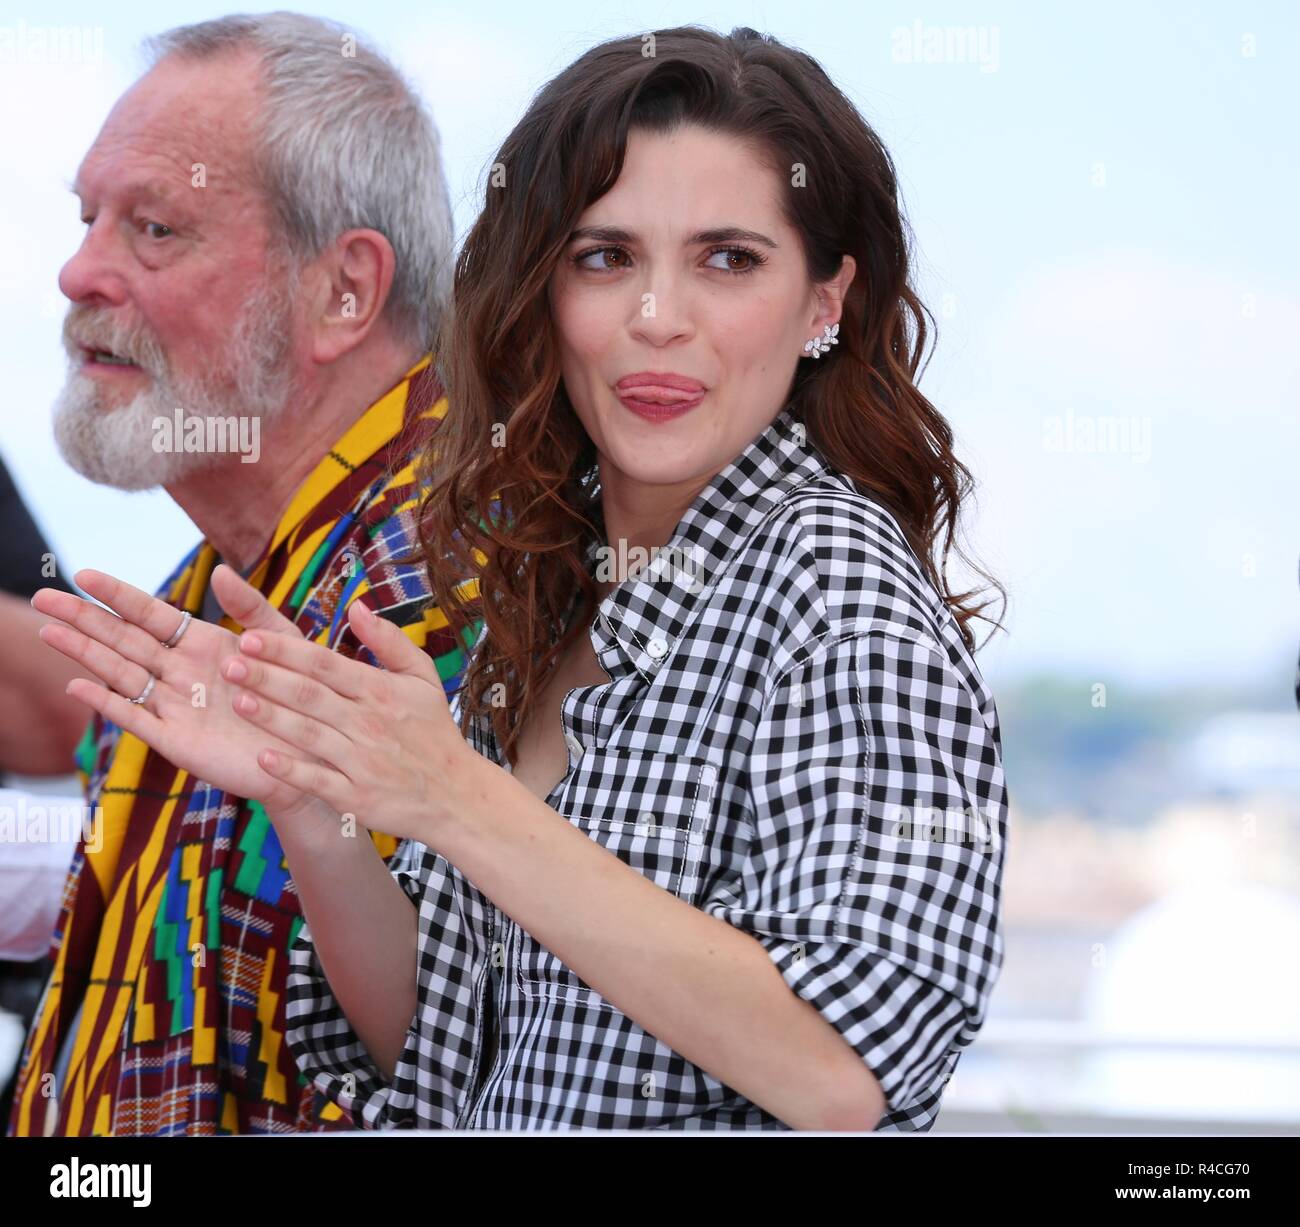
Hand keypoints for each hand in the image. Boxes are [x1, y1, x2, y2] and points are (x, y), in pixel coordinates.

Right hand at [32, 565, 325, 819]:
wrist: (316, 750)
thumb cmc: (301, 693)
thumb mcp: (284, 643)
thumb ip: (252, 607)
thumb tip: (220, 571)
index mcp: (203, 644)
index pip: (151, 613)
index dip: (117, 595)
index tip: (83, 574)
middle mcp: (181, 672)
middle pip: (124, 639)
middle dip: (84, 618)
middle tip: (41, 597)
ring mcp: (174, 705)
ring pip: (121, 673)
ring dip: (85, 652)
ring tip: (49, 630)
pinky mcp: (176, 740)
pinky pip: (136, 718)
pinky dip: (108, 702)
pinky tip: (80, 684)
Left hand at [224, 598, 481, 845]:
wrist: (457, 795)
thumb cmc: (434, 733)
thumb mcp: (423, 679)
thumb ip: (389, 641)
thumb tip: (356, 606)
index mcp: (380, 690)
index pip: (324, 664)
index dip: (285, 650)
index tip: (250, 637)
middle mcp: (368, 723)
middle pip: (309, 695)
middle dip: (267, 679)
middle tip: (229, 665)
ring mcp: (361, 761)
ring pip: (308, 734)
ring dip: (271, 718)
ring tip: (237, 702)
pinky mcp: (356, 796)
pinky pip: (317, 780)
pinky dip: (290, 769)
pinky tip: (262, 758)